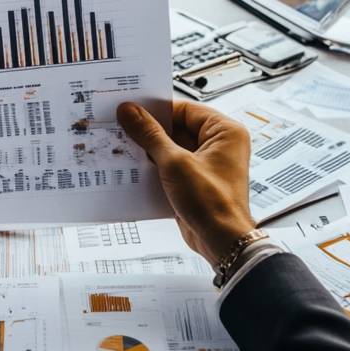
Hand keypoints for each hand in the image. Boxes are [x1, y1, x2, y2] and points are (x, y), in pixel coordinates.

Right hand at [117, 100, 253, 263]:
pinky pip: (172, 164)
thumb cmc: (213, 203)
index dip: (158, 109)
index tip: (133, 107)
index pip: (185, 109)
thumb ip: (150, 135)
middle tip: (124, 125)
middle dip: (151, 130)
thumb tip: (131, 112)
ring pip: (172, 146)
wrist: (222, 243)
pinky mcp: (196, 180)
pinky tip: (134, 166)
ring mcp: (208, 164)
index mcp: (225, 131)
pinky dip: (155, 165)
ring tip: (125, 144)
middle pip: (177, 127)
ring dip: (150, 149)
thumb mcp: (174, 162)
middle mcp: (220, 145)